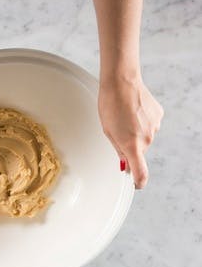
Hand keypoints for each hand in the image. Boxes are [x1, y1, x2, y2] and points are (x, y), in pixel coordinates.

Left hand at [98, 72, 163, 188]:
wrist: (122, 83)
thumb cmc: (110, 106)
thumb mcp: (108, 132)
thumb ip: (119, 151)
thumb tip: (125, 166)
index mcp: (131, 145)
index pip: (141, 173)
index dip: (139, 181)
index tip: (136, 184)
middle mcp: (147, 138)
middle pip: (139, 151)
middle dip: (129, 146)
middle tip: (118, 130)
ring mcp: (155, 127)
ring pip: (144, 138)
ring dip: (136, 133)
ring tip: (125, 117)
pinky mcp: (159, 116)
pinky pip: (150, 126)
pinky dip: (142, 123)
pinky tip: (134, 111)